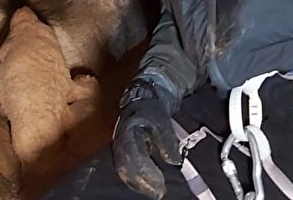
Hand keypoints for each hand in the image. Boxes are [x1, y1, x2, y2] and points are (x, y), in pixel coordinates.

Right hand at [112, 79, 182, 198]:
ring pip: (124, 171)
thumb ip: (168, 142)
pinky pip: (125, 170)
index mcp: (130, 132)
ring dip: (139, 184)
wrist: (141, 101)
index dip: (146, 171)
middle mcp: (120, 141)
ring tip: (156, 192)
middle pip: (126, 168)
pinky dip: (135, 181)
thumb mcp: (163, 123)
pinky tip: (147, 187)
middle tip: (160, 192)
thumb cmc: (153, 112)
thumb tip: (174, 161)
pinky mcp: (120, 153)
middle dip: (143, 183)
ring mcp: (118, 148)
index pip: (135, 156)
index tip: (160, 183)